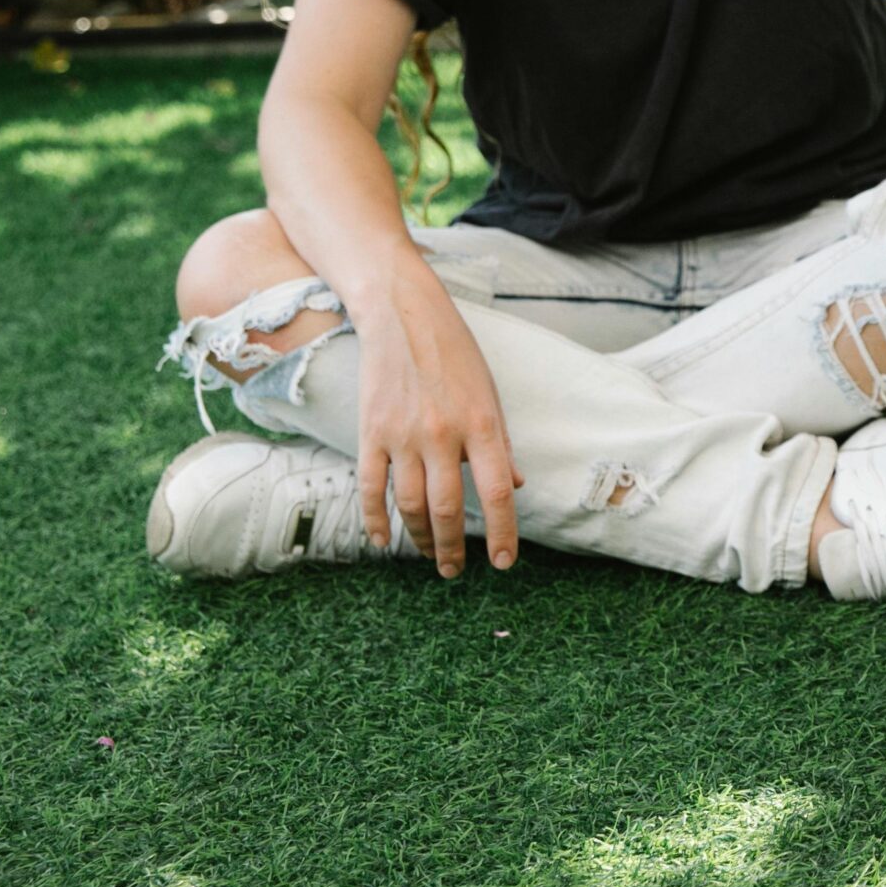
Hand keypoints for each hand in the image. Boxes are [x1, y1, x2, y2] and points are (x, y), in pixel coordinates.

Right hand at [355, 269, 523, 577]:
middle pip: (448, 508)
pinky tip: (382, 539)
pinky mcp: (370, 432)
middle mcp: (442, 434)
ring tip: (431, 556)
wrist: (402, 315)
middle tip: (457, 571)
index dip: (503, 533)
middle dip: (455, 548)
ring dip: (421, 539)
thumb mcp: (490, 393)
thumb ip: (501, 443)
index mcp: (481, 424)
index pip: (497, 492)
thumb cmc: (455, 353)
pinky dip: (375, 519)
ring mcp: (402, 435)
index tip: (503, 563)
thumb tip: (515, 487)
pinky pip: (371, 487)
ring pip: (410, 505)